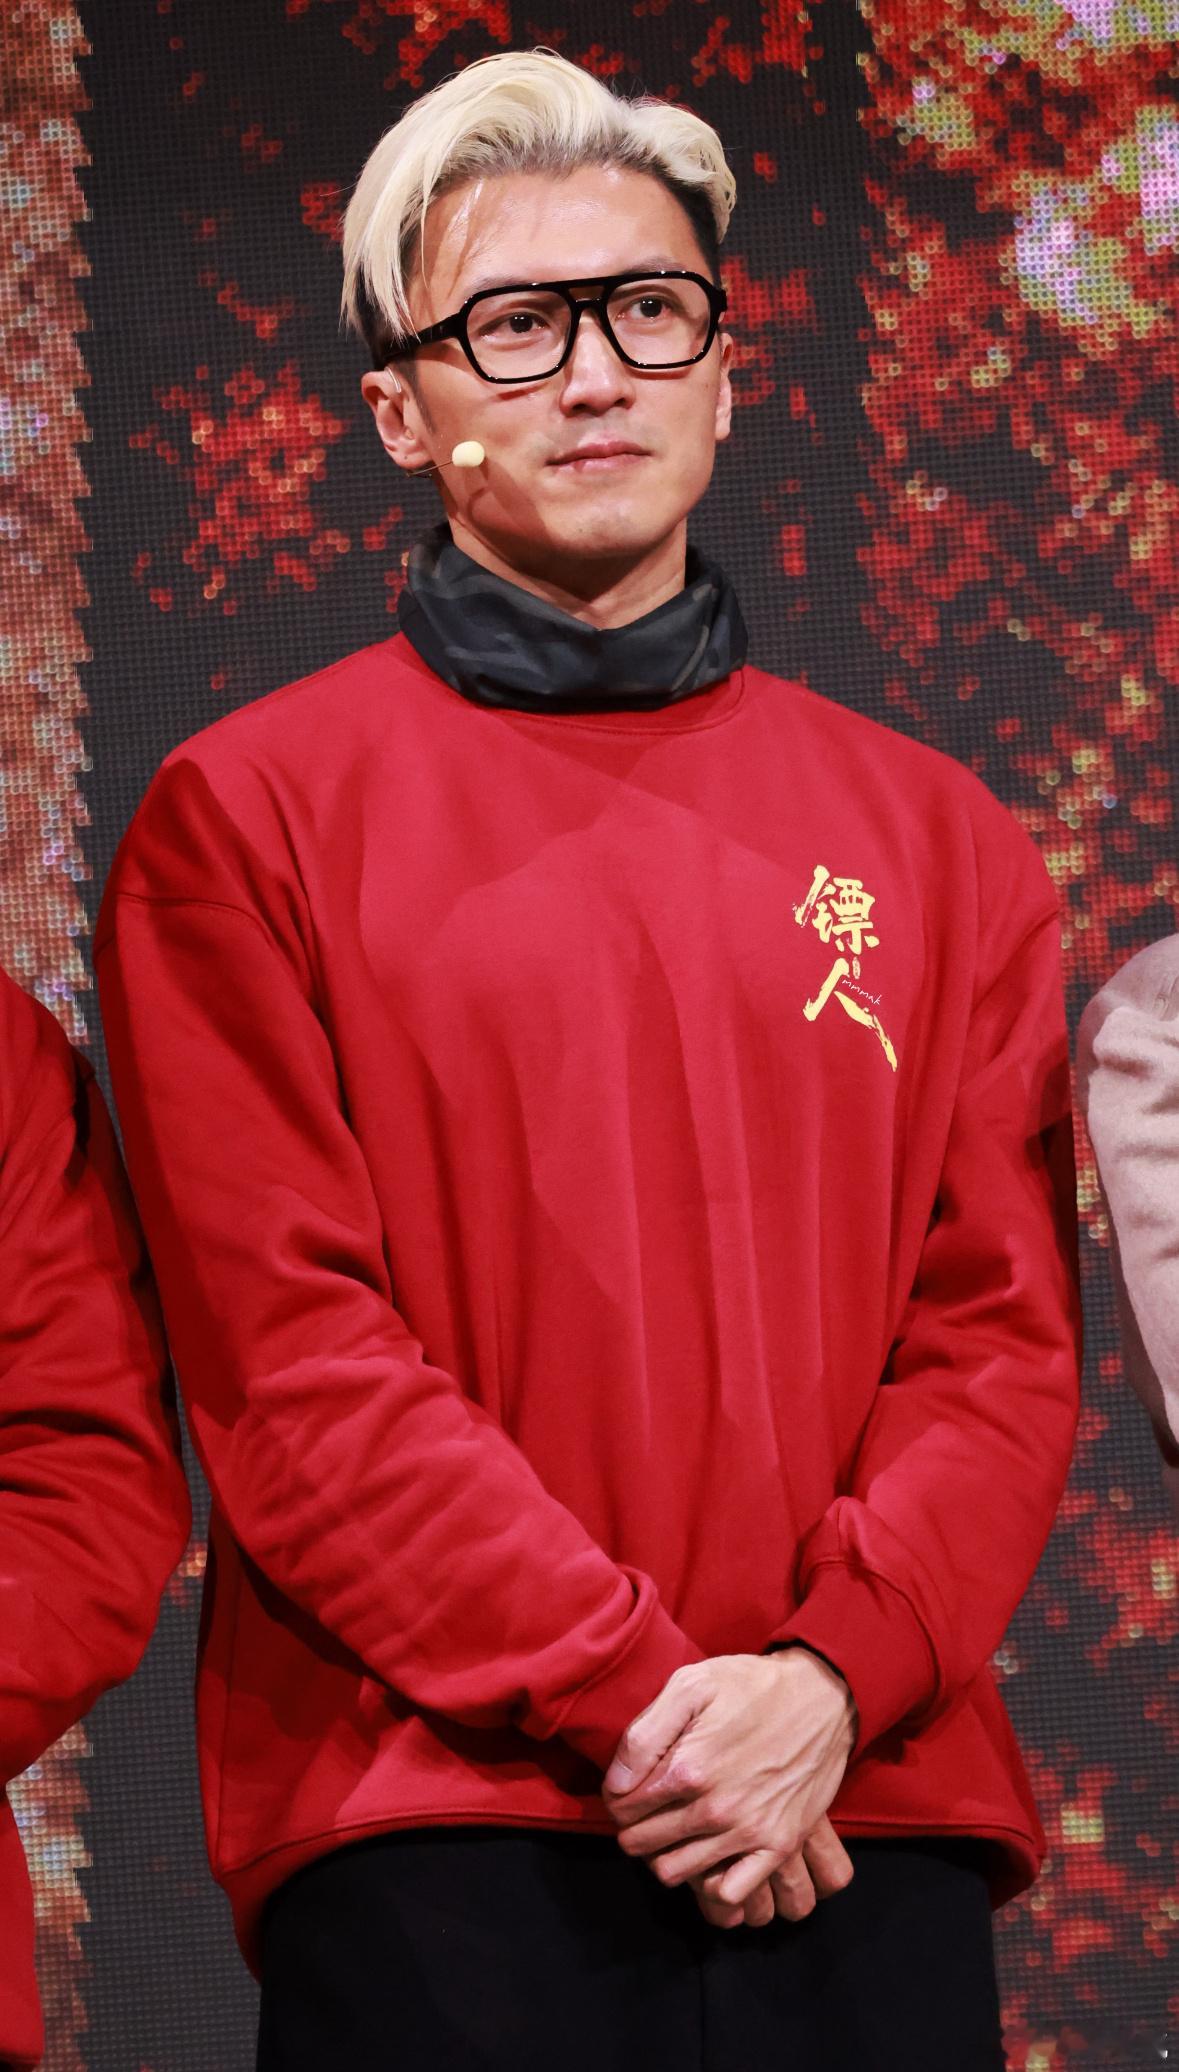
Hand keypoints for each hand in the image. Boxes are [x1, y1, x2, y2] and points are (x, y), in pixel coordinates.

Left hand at [602, 1650, 855, 1912]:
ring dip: (663, 1857)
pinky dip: (710, 1883)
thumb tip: (616, 1782)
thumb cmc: (752, 1686)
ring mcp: (748, 1831)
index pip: (623, 1806)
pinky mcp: (778, 1845)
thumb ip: (644, 1733)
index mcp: (687, 1767)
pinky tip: (708, 1856)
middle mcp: (715, 1808)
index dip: (617, 1799)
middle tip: (645, 1812)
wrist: (823, 1697)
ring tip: (672, 1833)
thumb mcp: (690, 1684)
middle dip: (634, 1829)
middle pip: (643, 1843)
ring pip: (675, 1871)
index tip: (627, 1791)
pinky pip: (729, 1892)